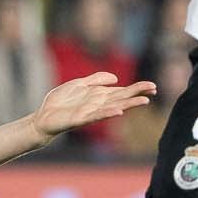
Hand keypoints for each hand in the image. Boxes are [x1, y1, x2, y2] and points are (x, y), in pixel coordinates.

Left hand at [31, 72, 155, 140]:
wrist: (44, 116)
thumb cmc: (61, 102)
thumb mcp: (79, 84)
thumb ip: (96, 80)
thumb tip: (116, 78)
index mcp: (99, 95)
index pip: (122, 91)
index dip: (136, 88)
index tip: (152, 86)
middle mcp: (98, 104)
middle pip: (122, 98)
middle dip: (137, 93)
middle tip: (154, 89)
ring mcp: (91, 112)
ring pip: (114, 107)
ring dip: (129, 104)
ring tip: (144, 101)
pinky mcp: (81, 119)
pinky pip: (97, 115)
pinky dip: (108, 113)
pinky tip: (119, 111)